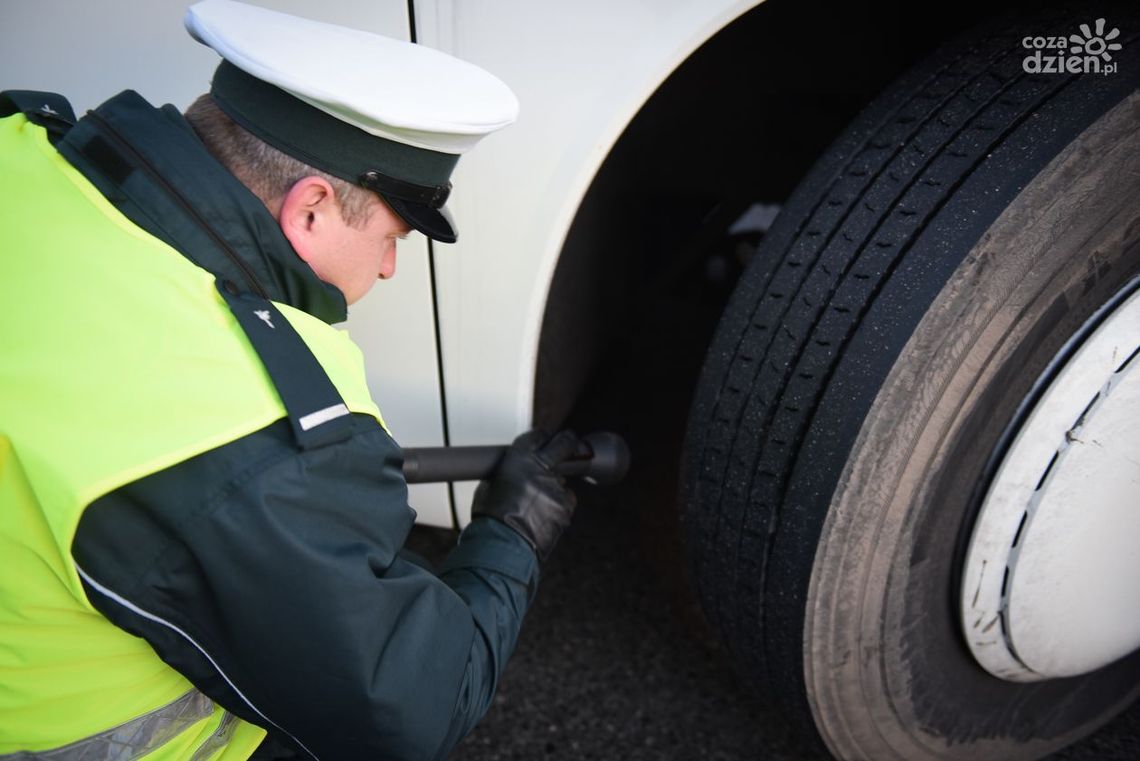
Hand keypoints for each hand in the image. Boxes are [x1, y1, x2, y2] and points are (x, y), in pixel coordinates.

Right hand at [471, 429, 580, 561]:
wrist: (502, 544)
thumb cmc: (490, 518)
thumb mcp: (488, 487)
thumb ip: (504, 475)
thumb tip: (510, 475)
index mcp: (519, 458)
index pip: (536, 436)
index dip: (542, 435)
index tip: (545, 436)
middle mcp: (540, 468)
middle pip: (564, 443)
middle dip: (568, 441)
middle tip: (569, 441)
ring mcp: (556, 486)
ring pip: (562, 480)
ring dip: (554, 486)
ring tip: (537, 503)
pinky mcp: (565, 506)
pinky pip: (566, 500)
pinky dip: (558, 505)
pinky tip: (544, 515)